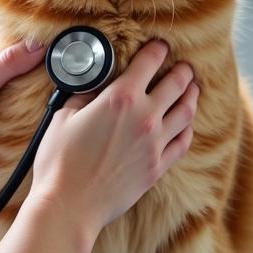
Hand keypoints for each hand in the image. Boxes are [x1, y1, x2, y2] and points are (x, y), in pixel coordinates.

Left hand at [0, 26, 46, 200]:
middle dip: (38, 61)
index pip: (2, 31)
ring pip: (24, 88)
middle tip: (65, 58)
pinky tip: (53, 109)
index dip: (24, 27)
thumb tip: (38, 45)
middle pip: (18, 60)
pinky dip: (35, 113)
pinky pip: (24, 114)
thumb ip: (7, 65)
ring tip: (63, 83)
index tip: (52, 27)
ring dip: (38, 90)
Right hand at [29, 40, 197, 238]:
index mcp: (120, 98)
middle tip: (185, 66)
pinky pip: (182, 143)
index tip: (160, 46)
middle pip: (176, 85)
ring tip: (193, 89)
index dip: (157, 50)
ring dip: (191, 97)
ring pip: (186, 113)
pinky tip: (186, 125)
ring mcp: (155, 144)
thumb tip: (94, 90)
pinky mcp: (158, 167)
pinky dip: (188, 130)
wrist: (70, 205)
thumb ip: (84, 97)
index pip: (149, 63)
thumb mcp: (63, 117)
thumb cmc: (60, 163)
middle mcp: (144, 117)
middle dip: (182, 71)